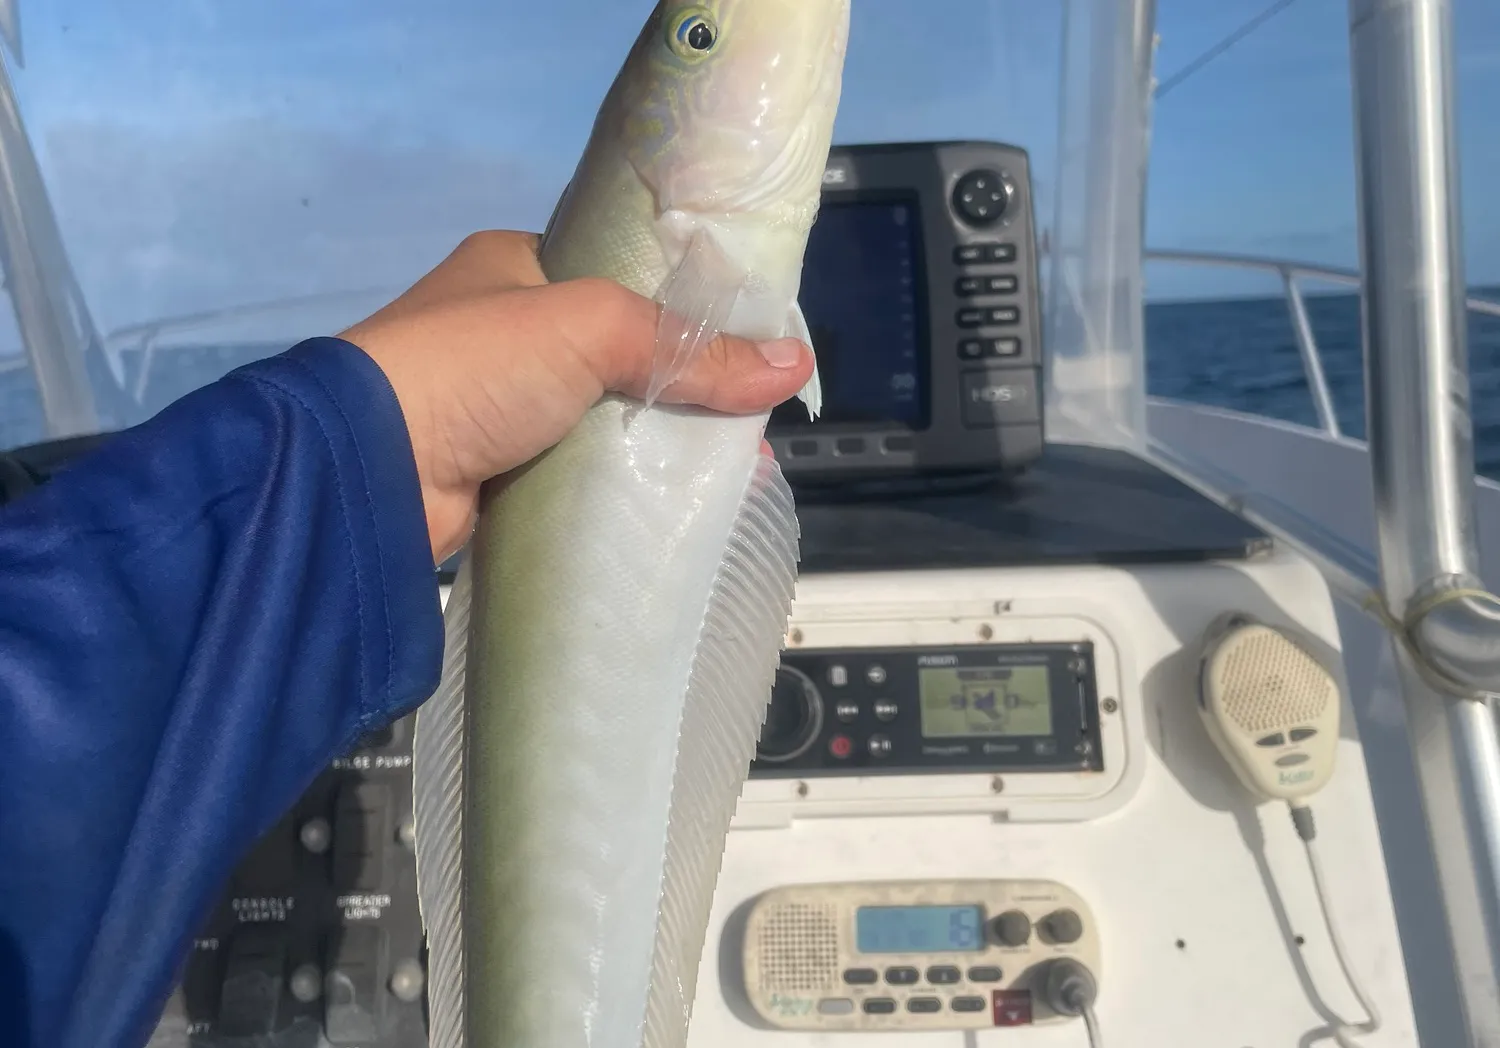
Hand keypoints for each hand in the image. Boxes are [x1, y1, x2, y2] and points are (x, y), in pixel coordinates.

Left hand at [338, 230, 813, 562]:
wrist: (371, 469)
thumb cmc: (475, 367)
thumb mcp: (592, 330)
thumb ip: (690, 348)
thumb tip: (794, 365)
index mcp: (517, 267)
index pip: (622, 279)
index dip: (686, 311)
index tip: (746, 346)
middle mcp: (505, 330)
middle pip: (622, 355)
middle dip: (684, 388)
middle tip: (750, 421)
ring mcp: (498, 405)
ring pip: (604, 420)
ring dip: (658, 444)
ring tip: (731, 468)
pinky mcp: (496, 473)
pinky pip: (578, 474)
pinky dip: (621, 487)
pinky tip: (674, 503)